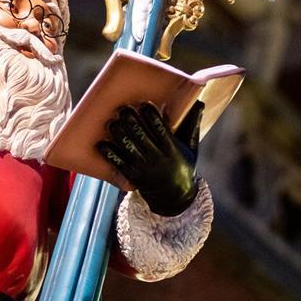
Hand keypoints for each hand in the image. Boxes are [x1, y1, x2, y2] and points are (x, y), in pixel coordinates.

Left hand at [97, 101, 202, 216]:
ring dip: (119, 133)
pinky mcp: (132, 176)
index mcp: (172, 150)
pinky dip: (109, 153)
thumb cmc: (183, 167)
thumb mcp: (192, 148)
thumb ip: (193, 125)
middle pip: (141, 136)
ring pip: (128, 147)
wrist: (174, 198)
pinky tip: (101, 144)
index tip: (145, 104)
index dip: (152, 116)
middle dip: (131, 121)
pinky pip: (118, 163)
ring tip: (112, 122)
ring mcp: (143, 168)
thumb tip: (200, 102)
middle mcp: (157, 159)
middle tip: (123, 108)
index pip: (160, 130)